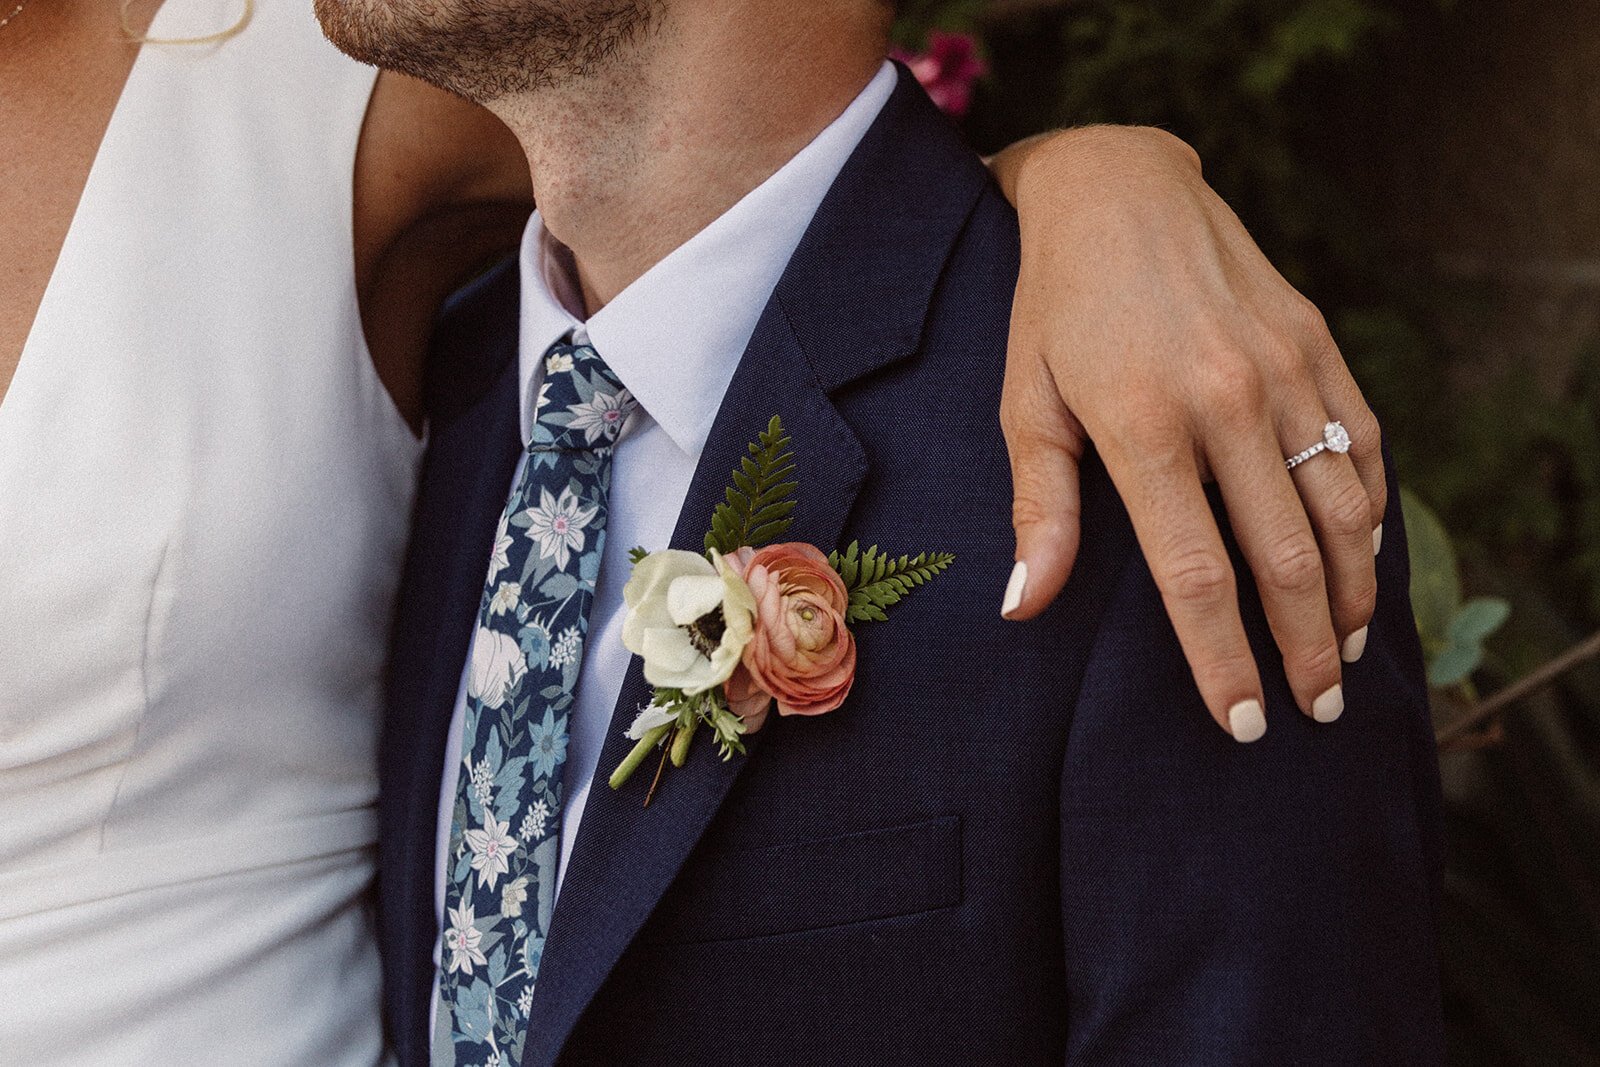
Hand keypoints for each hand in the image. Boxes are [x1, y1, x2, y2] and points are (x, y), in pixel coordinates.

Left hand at [992, 127, 1384, 741]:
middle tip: (1315, 707)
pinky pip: (1363, 444)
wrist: (1118, 190)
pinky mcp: (1317, 342)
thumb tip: (1025, 609)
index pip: (1196, 577)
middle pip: (1287, 558)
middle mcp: (1226, 400)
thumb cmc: (1054, 309)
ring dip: (1355, 593)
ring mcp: (1283, 368)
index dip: (1224, 661)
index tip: (1245, 723)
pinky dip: (1372, 511)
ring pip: (1343, 509)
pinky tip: (1363, 557)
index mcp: (1143, 426)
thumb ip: (1040, 512)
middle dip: (1307, 648)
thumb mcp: (1025, 405)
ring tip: (1349, 651)